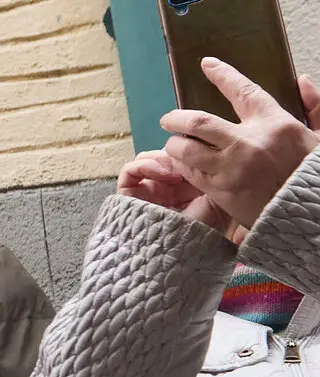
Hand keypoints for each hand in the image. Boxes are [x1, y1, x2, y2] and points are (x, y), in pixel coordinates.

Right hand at [117, 150, 235, 236]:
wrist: (182, 254)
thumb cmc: (203, 232)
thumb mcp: (218, 197)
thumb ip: (212, 174)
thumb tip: (201, 150)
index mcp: (185, 190)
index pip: (181, 159)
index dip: (189, 151)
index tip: (204, 152)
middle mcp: (164, 190)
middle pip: (163, 157)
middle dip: (176, 154)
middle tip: (190, 158)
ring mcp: (146, 193)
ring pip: (145, 160)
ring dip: (161, 159)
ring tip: (176, 170)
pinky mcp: (128, 197)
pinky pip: (129, 171)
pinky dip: (144, 165)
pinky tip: (163, 173)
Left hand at [160, 57, 319, 229]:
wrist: (307, 215)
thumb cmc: (310, 174)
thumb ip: (314, 106)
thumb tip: (301, 80)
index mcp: (275, 123)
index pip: (243, 91)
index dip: (222, 75)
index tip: (207, 64)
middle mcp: (249, 142)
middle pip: (199, 122)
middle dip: (176, 118)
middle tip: (168, 119)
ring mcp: (232, 168)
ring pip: (186, 149)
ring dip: (174, 144)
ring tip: (173, 143)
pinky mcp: (220, 191)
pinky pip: (190, 173)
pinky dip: (181, 165)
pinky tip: (180, 162)